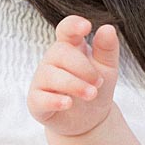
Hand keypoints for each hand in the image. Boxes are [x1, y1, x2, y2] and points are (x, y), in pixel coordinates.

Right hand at [27, 17, 120, 136]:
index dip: (73, 25)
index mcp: (71, 47)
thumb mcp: (107, 67)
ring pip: (50, 75)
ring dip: (74, 84)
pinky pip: (40, 98)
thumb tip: (108, 28)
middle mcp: (52, 60)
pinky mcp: (36, 101)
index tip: (87, 27)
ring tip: (92, 94)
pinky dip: (54, 100)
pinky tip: (68, 103)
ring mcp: (42, 80)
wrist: (89, 119)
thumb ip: (107, 49)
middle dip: (83, 67)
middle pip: (60, 52)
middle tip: (99, 82)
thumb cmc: (96, 86)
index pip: (66, 29)